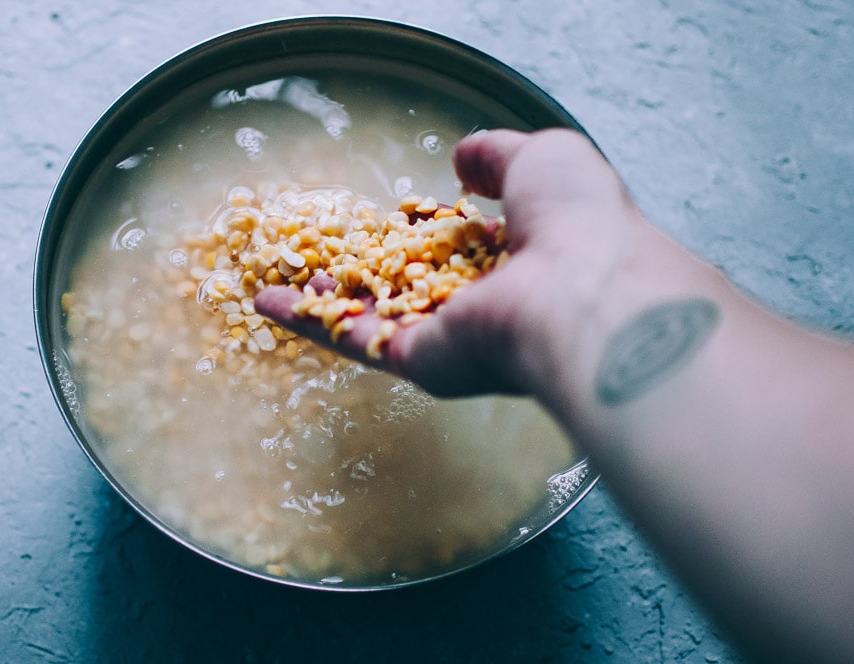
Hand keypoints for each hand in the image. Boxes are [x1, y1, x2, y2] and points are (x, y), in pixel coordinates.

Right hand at [255, 128, 642, 396]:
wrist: (584, 290)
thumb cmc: (578, 220)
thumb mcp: (542, 159)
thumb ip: (498, 156)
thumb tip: (463, 158)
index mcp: (523, 258)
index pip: (465, 248)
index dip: (429, 231)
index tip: (401, 218)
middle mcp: (486, 304)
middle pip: (411, 287)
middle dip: (369, 272)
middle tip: (327, 255)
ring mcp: (452, 337)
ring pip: (376, 316)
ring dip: (326, 298)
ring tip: (277, 279)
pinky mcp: (424, 361)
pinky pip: (358, 340)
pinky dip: (310, 324)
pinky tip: (269, 304)